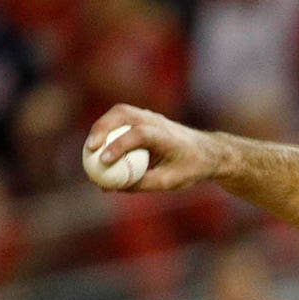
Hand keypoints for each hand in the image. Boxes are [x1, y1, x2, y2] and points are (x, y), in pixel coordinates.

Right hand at [85, 104, 219, 191]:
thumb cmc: (191, 168)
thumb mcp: (171, 182)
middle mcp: (157, 121)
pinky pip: (121, 119)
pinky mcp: (144, 118)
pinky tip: (97, 147)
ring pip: (120, 112)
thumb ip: (142, 184)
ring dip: (101, 126)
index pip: (139, 134)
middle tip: (90, 148)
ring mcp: (150, 116)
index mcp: (167, 136)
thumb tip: (110, 187)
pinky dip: (107, 129)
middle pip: (124, 113)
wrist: (208, 151)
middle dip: (102, 128)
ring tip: (89, 148)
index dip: (119, 145)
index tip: (104, 161)